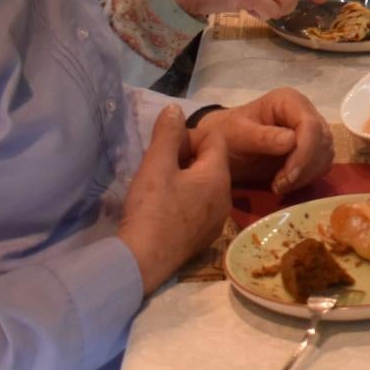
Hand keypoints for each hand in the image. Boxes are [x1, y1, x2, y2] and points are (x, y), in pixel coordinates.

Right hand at [117, 108, 231, 291]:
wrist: (143, 261)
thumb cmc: (151, 209)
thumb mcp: (156, 165)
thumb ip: (167, 134)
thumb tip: (174, 108)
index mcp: (219, 176)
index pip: (215, 139)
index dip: (189, 136)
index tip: (165, 148)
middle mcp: (226, 197)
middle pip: (211, 162)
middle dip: (186, 157)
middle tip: (158, 165)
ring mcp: (218, 220)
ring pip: (205, 185)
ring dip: (185, 179)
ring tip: (159, 186)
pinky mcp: (205, 237)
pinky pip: (201, 207)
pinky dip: (186, 200)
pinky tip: (164, 208)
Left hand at [191, 87, 335, 194]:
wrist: (221, 148)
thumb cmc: (226, 135)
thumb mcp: (236, 134)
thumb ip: (261, 137)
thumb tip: (291, 141)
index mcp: (289, 101)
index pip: (310, 125)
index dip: (304, 152)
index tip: (287, 177)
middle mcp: (305, 112)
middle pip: (322, 140)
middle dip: (304, 166)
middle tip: (280, 185)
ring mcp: (310, 132)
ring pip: (325, 155)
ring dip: (306, 175)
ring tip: (279, 185)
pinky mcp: (310, 150)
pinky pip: (320, 166)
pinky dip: (306, 179)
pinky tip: (285, 184)